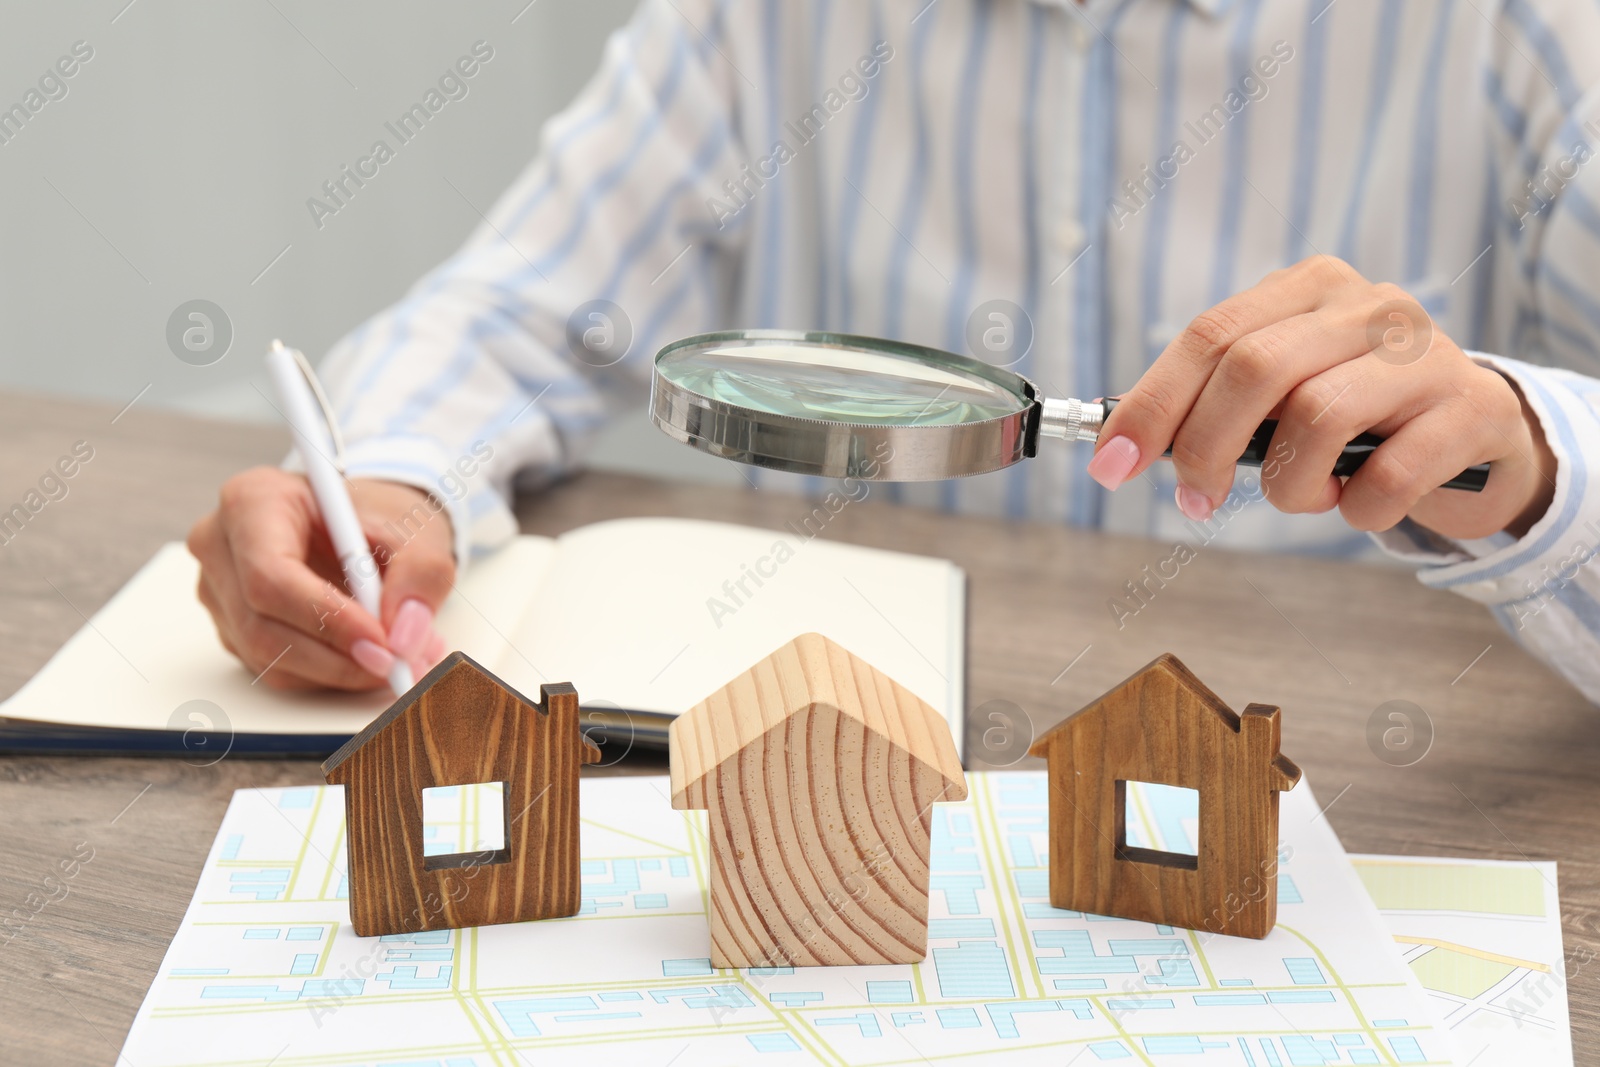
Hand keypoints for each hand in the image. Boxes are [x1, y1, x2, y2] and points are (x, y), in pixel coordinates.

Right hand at [187, 468, 453, 690]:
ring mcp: (219, 592)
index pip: (271, 573)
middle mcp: (222, 546)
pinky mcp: (234, 629)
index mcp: (253, 500)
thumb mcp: (416, 530)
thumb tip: (406, 635)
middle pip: (262, 624)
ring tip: (400, 659)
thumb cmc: (379, 518)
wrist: (363, 527)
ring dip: (339, 671)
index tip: (381, 641)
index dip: (326, 617)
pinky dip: (330, 675)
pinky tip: (370, 657)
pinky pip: (276, 669)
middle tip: (397, 664)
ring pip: (269, 656)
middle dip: (337, 656)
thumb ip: (420, 574)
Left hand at [1087, 256, 1557, 539]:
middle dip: (1204, 448)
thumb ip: (1214, 401)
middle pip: (1254, 369)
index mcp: (1308, 287)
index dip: (1150, 404)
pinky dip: (1359, 508)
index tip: (1111, 465)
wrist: (1477, 433)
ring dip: (1290, 484)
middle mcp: (1369, 304)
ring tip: (1306, 495)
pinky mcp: (1471, 409)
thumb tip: (1121, 445)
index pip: (1209, 336)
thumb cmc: (1356, 415)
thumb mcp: (1284, 391)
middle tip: (1195, 501)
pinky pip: (1389, 475)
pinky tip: (1361, 502)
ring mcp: (1426, 351)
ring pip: (1318, 416)